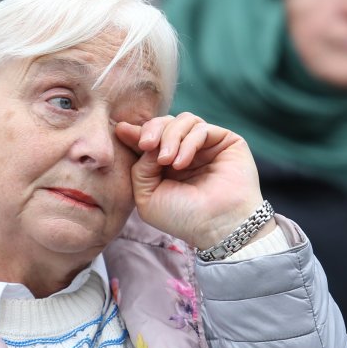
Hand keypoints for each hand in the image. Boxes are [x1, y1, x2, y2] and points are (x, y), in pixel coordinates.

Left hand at [114, 112, 270, 249]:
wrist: (217, 226)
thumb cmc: (183, 217)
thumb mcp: (147, 195)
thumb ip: (140, 167)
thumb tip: (144, 141)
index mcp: (166, 165)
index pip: (150, 138)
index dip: (136, 132)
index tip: (121, 130)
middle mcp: (186, 152)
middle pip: (165, 123)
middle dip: (151, 130)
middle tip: (146, 145)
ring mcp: (206, 146)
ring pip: (182, 121)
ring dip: (169, 137)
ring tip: (166, 161)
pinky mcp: (225, 141)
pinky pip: (200, 128)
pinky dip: (188, 142)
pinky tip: (181, 163)